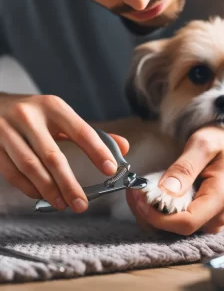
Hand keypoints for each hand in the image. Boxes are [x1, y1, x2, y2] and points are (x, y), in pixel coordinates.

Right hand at [0, 93, 128, 212]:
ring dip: (48, 190)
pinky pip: (11, 171)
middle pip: (53, 156)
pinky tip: (41, 196)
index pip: (81, 131)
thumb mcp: (61, 115)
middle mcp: (29, 116)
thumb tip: (123, 148)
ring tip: (63, 205)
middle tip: (82, 204)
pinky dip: (28, 187)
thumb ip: (92, 132)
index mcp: (53, 107)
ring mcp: (6, 130)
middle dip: (69, 184)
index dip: (97, 151)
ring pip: (31, 166)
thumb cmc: (35, 113)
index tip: (110, 169)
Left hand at [126, 126, 223, 234]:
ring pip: (173, 228)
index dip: (157, 216)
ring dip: (151, 213)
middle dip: (148, 214)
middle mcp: (216, 216)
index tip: (138, 198)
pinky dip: (159, 211)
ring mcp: (209, 219)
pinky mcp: (203, 217)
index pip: (186, 222)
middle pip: (175, 229)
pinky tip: (152, 195)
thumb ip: (185, 168)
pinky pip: (176, 221)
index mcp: (220, 198)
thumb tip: (165, 191)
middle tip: (133, 191)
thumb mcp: (204, 145)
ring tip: (139, 191)